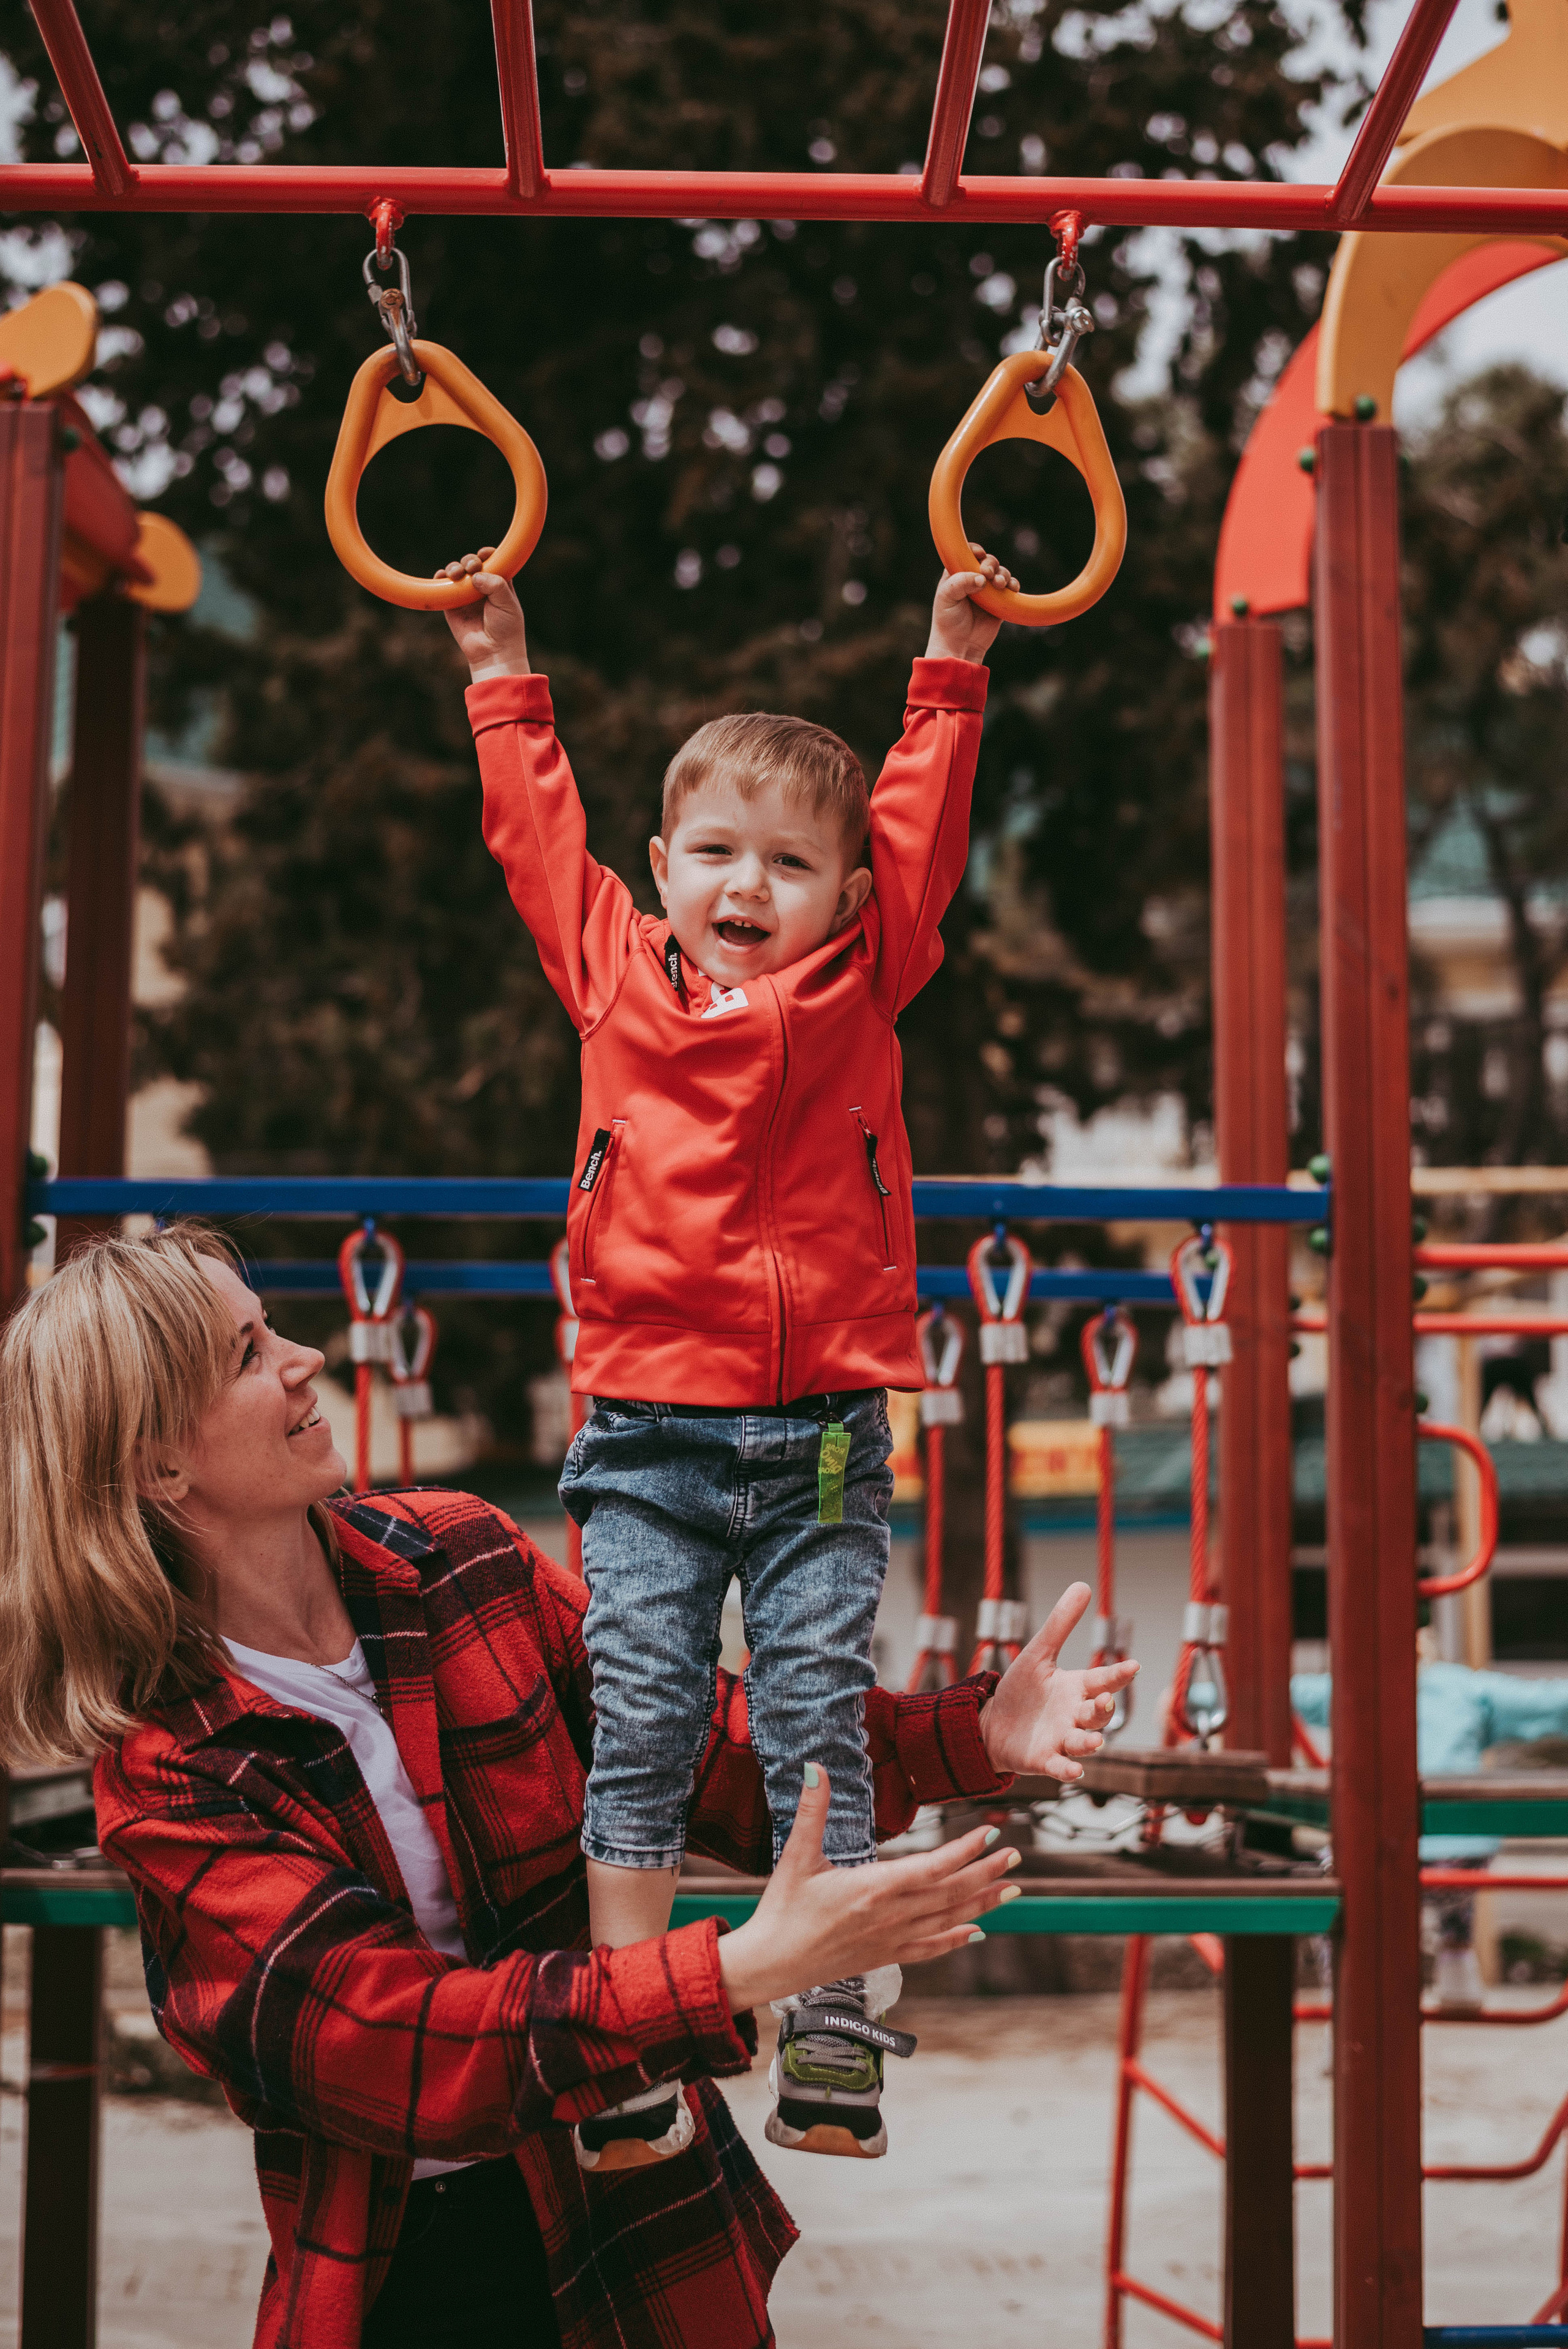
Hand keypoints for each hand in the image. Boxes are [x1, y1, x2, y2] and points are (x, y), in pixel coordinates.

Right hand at [436, 547, 530, 679]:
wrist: (493, 652)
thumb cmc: (506, 629)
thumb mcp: (508, 603)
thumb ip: (496, 585)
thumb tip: (475, 575)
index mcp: (499, 583)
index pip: (492, 561)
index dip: (487, 554)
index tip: (484, 555)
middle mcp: (481, 586)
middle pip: (472, 563)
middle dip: (470, 560)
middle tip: (472, 568)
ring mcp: (465, 595)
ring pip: (456, 572)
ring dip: (455, 567)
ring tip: (457, 574)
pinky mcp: (451, 605)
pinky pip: (443, 586)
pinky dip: (440, 578)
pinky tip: (442, 576)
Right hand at [715, 1764, 1020, 2013]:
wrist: (770, 1964)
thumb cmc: (783, 1908)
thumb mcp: (796, 1855)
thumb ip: (812, 1811)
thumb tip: (816, 1767)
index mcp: (873, 1888)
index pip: (932, 1868)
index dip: (964, 1851)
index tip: (990, 1833)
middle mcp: (890, 1916)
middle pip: (950, 1893)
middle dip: (986, 1873)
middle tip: (1015, 1855)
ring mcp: (891, 1939)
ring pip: (948, 1920)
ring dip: (982, 1903)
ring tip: (1012, 1888)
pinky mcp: (885, 1956)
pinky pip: (930, 1948)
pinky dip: (956, 1939)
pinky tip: (977, 1933)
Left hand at [925, 542, 1018, 662]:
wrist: (959, 646)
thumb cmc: (947, 622)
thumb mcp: (946, 598)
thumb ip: (960, 582)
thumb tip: (981, 578)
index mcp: (957, 574)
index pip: (968, 554)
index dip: (975, 550)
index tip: (979, 555)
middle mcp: (973, 579)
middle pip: (988, 561)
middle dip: (991, 564)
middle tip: (988, 574)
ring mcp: (988, 590)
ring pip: (1001, 573)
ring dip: (1003, 574)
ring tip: (999, 585)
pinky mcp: (1000, 602)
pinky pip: (1011, 588)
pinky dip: (1013, 585)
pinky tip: (1011, 589)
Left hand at [978, 1581, 1138, 1781]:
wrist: (992, 1724)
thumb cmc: (1022, 1691)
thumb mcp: (1038, 1654)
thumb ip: (1060, 1624)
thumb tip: (1083, 1585)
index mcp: (1076, 1689)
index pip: (1103, 1680)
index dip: (1118, 1674)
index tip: (1133, 1665)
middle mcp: (1075, 1716)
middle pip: (1097, 1715)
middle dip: (1102, 1710)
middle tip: (1103, 1701)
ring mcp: (1062, 1740)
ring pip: (1083, 1742)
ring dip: (1090, 1743)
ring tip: (1095, 1741)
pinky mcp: (1045, 1760)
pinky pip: (1061, 1766)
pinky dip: (1067, 1769)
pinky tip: (1073, 1770)